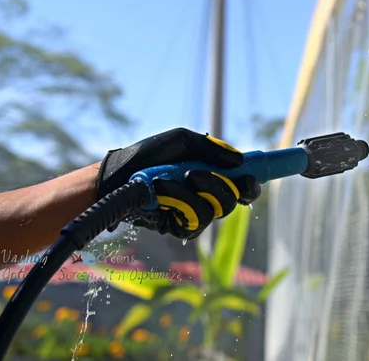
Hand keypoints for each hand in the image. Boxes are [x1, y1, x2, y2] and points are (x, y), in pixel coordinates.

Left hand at [96, 128, 260, 238]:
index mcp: (213, 174)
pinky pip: (194, 221)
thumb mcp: (182, 141)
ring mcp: (194, 212)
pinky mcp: (180, 227)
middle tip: (197, 174)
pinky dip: (178, 202)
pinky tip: (163, 192)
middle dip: (219, 186)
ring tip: (169, 179)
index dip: (250, 185)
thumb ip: (212, 149)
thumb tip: (239, 162)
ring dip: (192, 192)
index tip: (250, 179)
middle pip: (233, 201)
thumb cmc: (148, 154)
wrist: (118, 175)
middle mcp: (207, 195)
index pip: (242, 185)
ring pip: (215, 212)